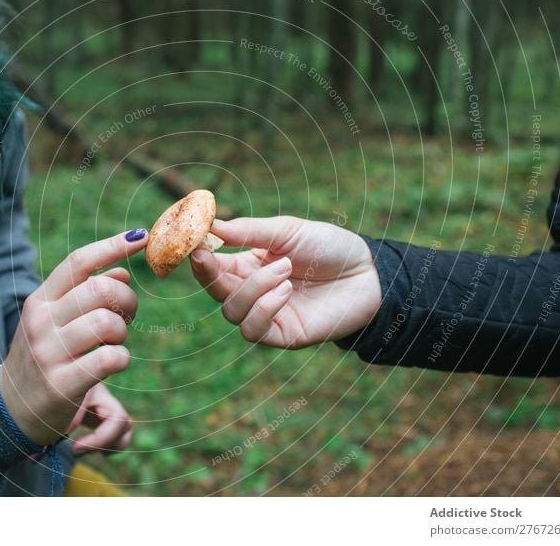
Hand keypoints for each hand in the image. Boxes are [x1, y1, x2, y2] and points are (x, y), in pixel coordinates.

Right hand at [0, 229, 146, 446]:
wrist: (11, 409)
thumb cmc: (46, 357)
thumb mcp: (56, 321)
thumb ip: (85, 295)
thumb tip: (121, 272)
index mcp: (40, 300)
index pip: (78, 262)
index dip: (112, 246)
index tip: (140, 237)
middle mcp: (41, 322)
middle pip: (100, 290)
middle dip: (127, 300)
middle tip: (127, 316)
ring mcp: (48, 354)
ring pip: (107, 323)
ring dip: (123, 332)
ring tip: (114, 342)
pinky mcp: (61, 385)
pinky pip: (109, 359)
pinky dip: (122, 359)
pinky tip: (113, 363)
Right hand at [191, 216, 380, 348]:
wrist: (367, 273)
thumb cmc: (328, 247)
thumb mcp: (287, 231)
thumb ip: (249, 231)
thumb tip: (211, 224)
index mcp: (248, 265)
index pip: (211, 266)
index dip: (198, 257)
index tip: (192, 243)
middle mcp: (252, 292)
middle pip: (214, 290)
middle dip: (209, 273)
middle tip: (208, 255)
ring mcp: (266, 315)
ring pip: (231, 311)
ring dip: (252, 288)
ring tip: (285, 269)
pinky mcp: (282, 335)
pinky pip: (253, 330)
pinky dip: (264, 308)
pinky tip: (285, 291)